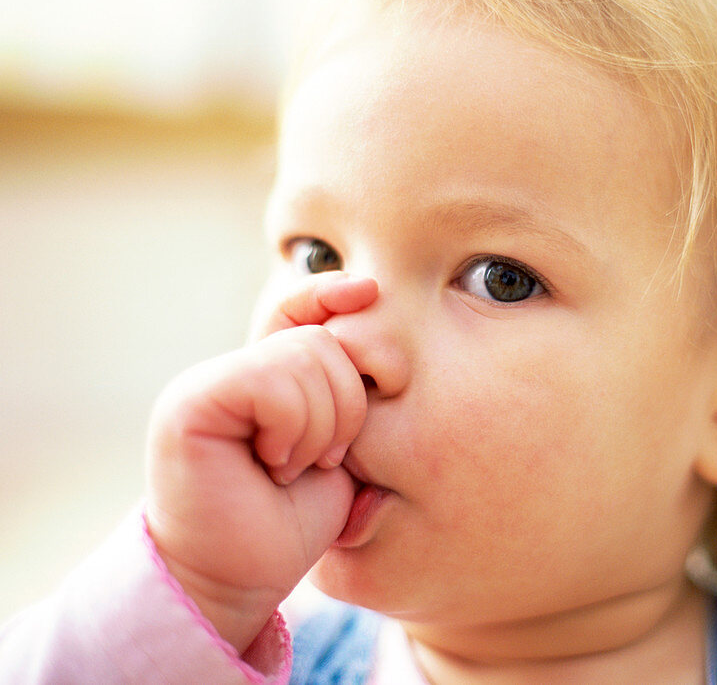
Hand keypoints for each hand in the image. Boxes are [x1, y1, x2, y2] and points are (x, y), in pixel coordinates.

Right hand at [145, 273, 375, 652]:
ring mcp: (205, 383)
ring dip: (321, 426)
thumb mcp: (338, 446)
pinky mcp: (190, 404)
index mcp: (263, 376)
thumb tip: (368, 308)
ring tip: (294, 467)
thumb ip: (344, 389)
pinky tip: (274, 465)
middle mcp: (230, 371)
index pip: (297, 308)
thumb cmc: (291, 520)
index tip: (370, 292)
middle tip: (321, 459)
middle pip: (320, 338)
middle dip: (346, 404)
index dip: (332, 293)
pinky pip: (272, 381)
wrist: (241, 579)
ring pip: (304, 356)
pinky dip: (293, 428)